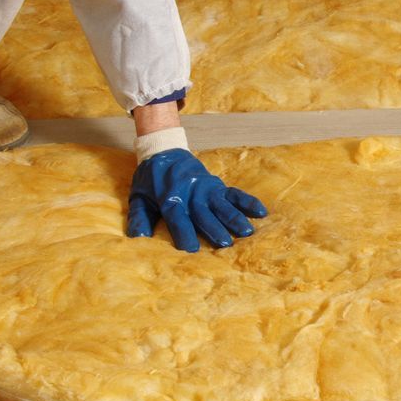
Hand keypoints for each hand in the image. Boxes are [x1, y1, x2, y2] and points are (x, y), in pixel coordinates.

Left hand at [127, 148, 266, 251]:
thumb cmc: (150, 180)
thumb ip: (139, 217)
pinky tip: (262, 212)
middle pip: (203, 212)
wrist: (164, 151)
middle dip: (214, 227)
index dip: (183, 231)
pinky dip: (248, 202)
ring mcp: (206, 188)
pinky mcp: (217, 185)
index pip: (177, 216)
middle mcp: (190, 192)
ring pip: (221, 204)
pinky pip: (234, 193)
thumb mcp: (138, 197)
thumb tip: (138, 238)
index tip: (191, 249)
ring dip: (234, 217)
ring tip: (247, 231)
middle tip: (225, 244)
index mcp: (169, 196)